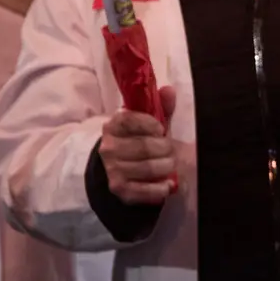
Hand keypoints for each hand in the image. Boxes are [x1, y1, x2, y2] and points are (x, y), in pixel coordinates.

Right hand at [99, 86, 177, 204]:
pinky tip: (167, 184)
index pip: (131, 119)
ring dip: (166, 167)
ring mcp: (112, 168)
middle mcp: (108, 147)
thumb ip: (161, 107)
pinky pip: (145, 190)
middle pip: (145, 146)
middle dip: (166, 148)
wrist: (121, 169)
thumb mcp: (150, 123)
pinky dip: (161, 188)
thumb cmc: (141, 140)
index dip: (152, 124)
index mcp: (114, 125)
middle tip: (170, 150)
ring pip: (148, 167)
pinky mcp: (119, 188)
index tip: (161, 130)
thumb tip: (169, 90)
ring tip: (169, 165)